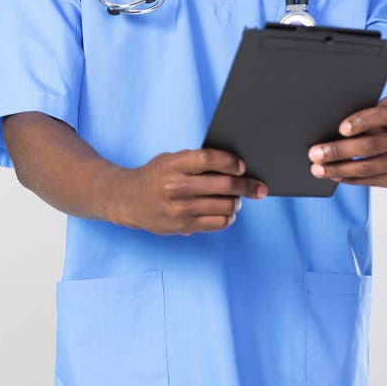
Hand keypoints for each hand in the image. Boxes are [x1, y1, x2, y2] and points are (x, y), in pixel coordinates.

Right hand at [108, 148, 267, 235]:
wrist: (127, 199)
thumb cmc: (155, 175)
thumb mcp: (170, 159)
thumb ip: (196, 161)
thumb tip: (234, 166)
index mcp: (173, 164)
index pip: (208, 159)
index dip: (230, 162)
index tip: (243, 166)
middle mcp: (176, 186)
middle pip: (222, 185)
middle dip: (246, 186)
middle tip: (260, 187)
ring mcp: (179, 209)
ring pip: (223, 206)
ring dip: (237, 202)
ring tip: (239, 198)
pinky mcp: (182, 226)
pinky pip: (216, 224)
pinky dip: (228, 218)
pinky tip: (228, 212)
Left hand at [308, 102, 386, 192]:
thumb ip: (372, 118)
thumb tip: (334, 131)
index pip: (385, 116)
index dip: (363, 121)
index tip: (341, 128)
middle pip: (372, 146)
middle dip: (339, 150)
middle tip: (314, 152)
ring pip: (370, 168)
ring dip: (339, 170)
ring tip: (318, 169)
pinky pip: (375, 181)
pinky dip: (352, 179)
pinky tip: (335, 176)